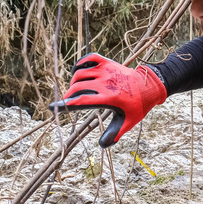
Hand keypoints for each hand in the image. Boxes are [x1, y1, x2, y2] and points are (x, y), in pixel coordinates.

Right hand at [49, 53, 166, 147]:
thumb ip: (114, 134)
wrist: (150, 86)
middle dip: (68, 95)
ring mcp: (106, 70)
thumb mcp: (128, 122)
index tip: (52, 107)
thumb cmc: (138, 106)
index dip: (65, 105)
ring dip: (74, 82)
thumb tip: (102, 145)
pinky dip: (81, 63)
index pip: (81, 101)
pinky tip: (78, 70)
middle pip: (77, 87)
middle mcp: (105, 83)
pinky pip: (89, 58)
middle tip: (69, 102)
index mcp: (109, 99)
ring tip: (76, 90)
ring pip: (80, 73)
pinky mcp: (108, 62)